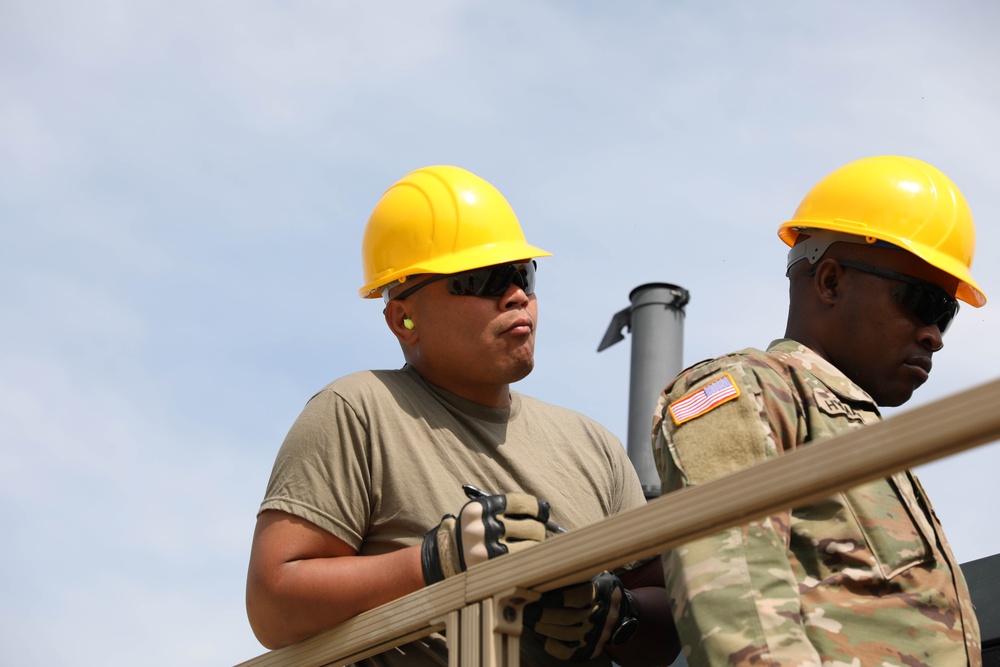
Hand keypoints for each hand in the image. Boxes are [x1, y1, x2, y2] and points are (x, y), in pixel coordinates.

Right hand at [421, 492, 549, 583]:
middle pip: (530, 526)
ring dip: (535, 545)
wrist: (448, 555)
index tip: (541, 513)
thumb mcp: (483, 513)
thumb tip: (543, 511)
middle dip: (538, 529)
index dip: (537, 508)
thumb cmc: (474, 530)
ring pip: (531, 545)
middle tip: (537, 532)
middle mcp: (482, 528)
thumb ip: (508, 510)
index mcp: (480, 509)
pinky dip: (530, 558)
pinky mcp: (492, 568)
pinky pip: (523, 561)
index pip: (521, 503)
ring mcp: (487, 550)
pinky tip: (526, 556)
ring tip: (530, 545)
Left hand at [523, 571, 637, 660]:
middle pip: (567, 618)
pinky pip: (567, 651)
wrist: (617, 608)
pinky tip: (539, 635)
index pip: (574, 598)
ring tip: (529, 620)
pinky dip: (550, 644)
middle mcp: (602, 615)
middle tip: (526, 609)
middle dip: (542, 614)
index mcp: (602, 592)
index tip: (534, 596)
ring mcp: (598, 634)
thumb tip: (541, 576)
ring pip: (565, 634)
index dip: (552, 598)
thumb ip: (571, 576)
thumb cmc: (595, 586)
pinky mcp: (592, 649)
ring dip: (543, 628)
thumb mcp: (590, 575)